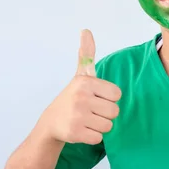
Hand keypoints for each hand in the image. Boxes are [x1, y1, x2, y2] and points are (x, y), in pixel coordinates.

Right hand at [39, 30, 120, 144]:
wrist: (51, 123)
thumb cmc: (72, 97)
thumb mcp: (80, 75)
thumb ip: (86, 54)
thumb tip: (85, 30)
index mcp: (85, 82)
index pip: (117, 94)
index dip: (108, 98)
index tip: (95, 98)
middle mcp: (81, 97)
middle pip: (115, 111)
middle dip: (105, 114)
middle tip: (91, 111)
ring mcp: (77, 116)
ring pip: (109, 126)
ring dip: (100, 125)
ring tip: (86, 120)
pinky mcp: (75, 133)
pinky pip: (100, 138)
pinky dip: (93, 137)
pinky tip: (82, 130)